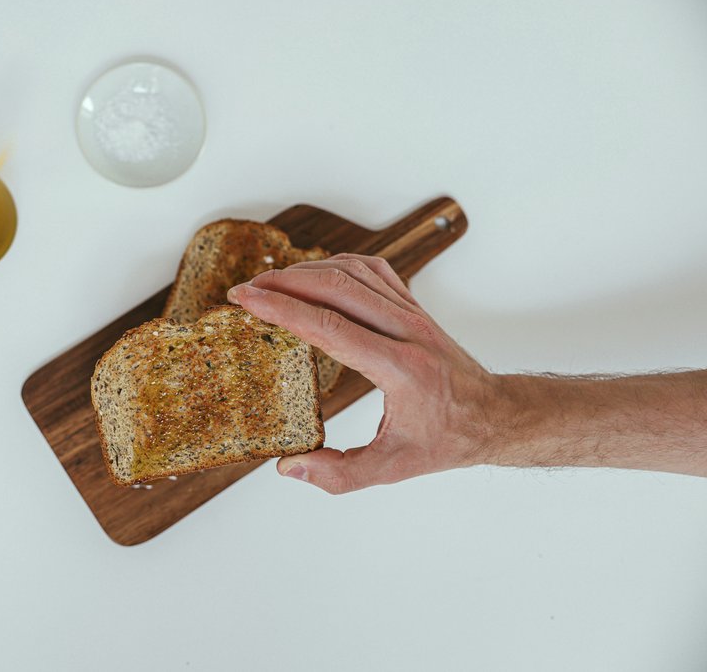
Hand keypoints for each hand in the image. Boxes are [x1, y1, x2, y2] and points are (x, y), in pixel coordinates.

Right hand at [227, 254, 505, 492]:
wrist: (495, 416)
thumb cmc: (447, 440)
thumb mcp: (393, 469)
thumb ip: (339, 474)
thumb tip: (288, 467)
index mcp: (399, 369)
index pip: (328, 325)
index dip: (281, 309)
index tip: (246, 299)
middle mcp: (407, 332)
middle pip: (336, 287)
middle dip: (283, 282)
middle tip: (245, 289)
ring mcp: (413, 314)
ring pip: (353, 272)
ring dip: (306, 270)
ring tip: (269, 281)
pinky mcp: (414, 306)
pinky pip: (372, 271)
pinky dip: (336, 266)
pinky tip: (313, 275)